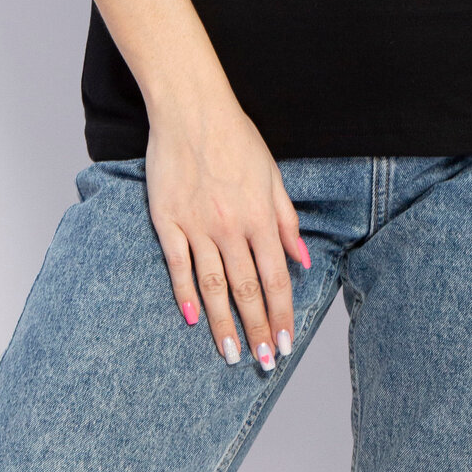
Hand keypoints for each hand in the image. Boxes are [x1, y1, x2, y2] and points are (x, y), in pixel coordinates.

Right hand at [145, 88, 309, 370]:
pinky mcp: (168, 221)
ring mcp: (197, 226)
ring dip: (224, 324)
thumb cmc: (236, 138)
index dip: (282, 314)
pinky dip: (185, 296)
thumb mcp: (273, 175)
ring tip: (231, 354)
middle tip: (264, 361)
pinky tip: (193, 320)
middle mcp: (230, 227)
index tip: (286, 341)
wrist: (191, 109)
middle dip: (258, 330)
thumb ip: (287, 220)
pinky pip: (178, 266)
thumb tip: (303, 260)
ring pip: (213, 286)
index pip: (276, 278)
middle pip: (247, 290)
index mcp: (260, 217)